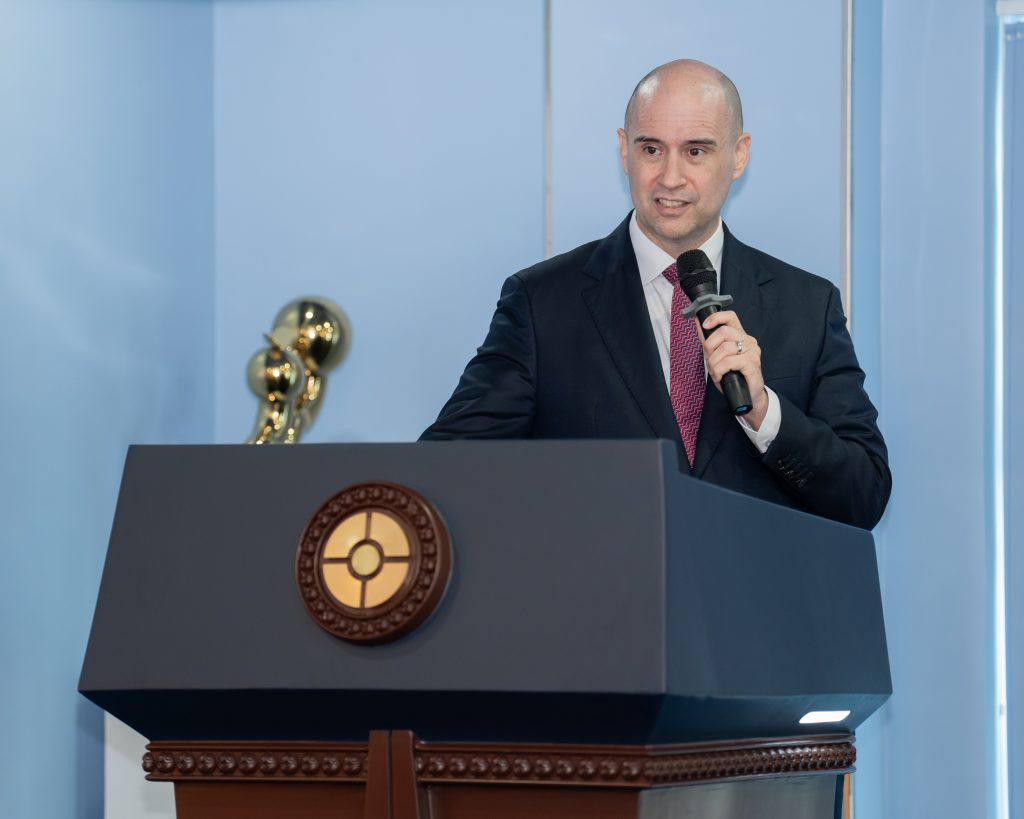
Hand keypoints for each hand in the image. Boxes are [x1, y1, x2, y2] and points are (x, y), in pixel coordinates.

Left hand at [698, 311, 768, 428]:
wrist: (746, 396)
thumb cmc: (732, 377)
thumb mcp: (716, 357)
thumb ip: (709, 341)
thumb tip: (698, 322)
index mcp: (740, 336)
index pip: (730, 317)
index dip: (716, 317)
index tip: (704, 325)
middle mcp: (748, 341)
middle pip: (724, 331)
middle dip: (710, 346)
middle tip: (709, 360)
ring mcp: (752, 351)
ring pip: (724, 348)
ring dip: (714, 363)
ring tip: (716, 372)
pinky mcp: (752, 363)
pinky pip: (729, 361)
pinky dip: (720, 370)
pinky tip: (721, 376)